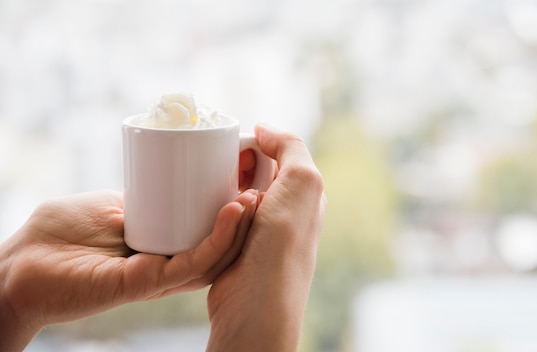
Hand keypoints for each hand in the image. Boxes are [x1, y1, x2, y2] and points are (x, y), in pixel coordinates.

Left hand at [0, 189, 258, 350]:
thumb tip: (173, 177)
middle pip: (218, 246)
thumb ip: (143, 200)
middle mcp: (166, 265)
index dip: (232, 212)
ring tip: (255, 197)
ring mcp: (158, 276)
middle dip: (247, 220)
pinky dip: (217, 240)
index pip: (208, 233)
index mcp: (161, 246)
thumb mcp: (112, 206)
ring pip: (213, 257)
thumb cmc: (58, 233)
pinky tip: (233, 213)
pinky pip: (190, 265)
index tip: (251, 182)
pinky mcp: (144, 283)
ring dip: (240, 228)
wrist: (18, 263)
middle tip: (264, 187)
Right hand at [207, 124, 326, 351]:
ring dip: (223, 187)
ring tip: (212, 187)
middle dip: (239, 164)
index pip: (282, 154)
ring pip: (235, 194)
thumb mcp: (303, 182)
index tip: (237, 143)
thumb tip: (266, 129)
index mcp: (306, 195)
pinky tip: (202, 207)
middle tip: (221, 164)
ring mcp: (260, 233)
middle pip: (257, 172)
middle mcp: (287, 213)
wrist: (255, 303)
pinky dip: (211, 209)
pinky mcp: (236, 248)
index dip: (260, 143)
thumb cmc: (282, 246)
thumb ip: (292, 147)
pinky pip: (220, 218)